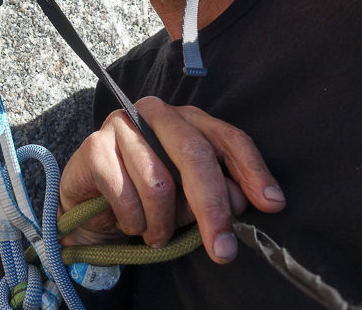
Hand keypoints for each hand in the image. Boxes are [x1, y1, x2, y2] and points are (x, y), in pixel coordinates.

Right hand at [59, 96, 285, 263]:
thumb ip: (217, 193)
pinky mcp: (94, 145)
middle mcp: (155, 112)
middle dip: (212, 207)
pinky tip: (131, 224)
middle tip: (223, 250)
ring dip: (161, 224)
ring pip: (159, 183)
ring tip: (157, 235)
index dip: (251, 170)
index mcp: (187, 118)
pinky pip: (124, 194)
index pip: (228, 137)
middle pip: (195, 154)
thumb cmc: (147, 195)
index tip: (272, 204)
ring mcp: (121, 124)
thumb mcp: (189, 197)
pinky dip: (133, 221)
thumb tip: (241, 201)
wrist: (90, 203)